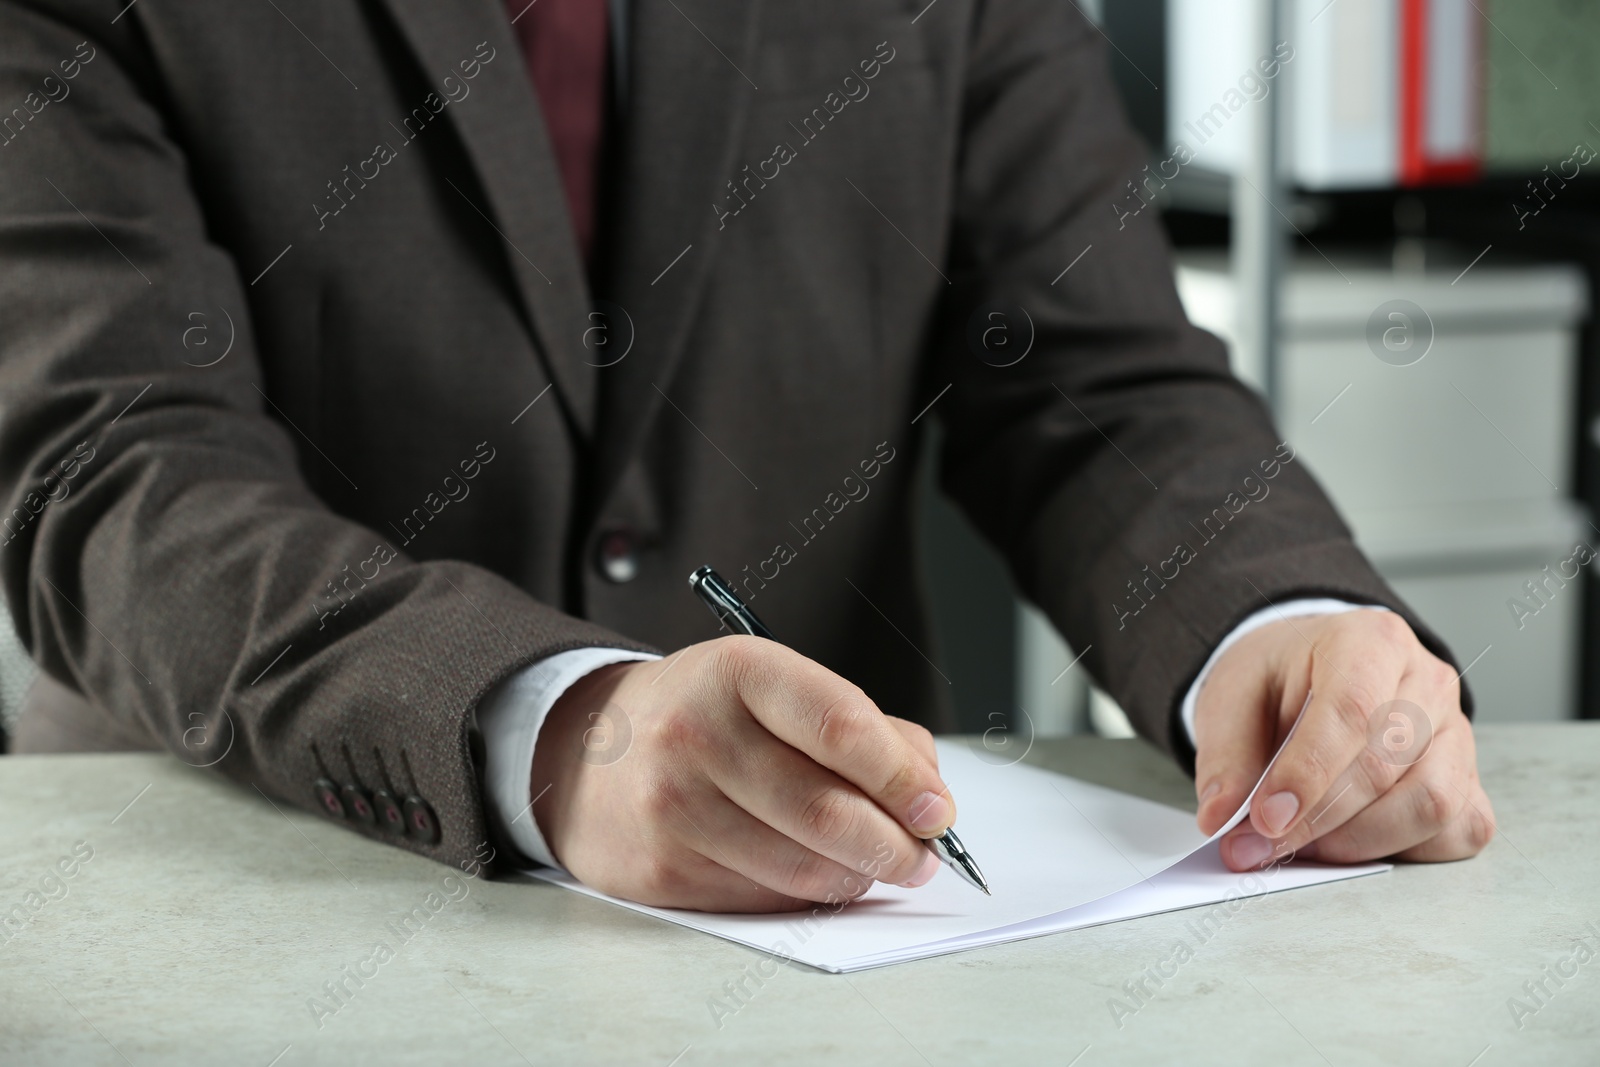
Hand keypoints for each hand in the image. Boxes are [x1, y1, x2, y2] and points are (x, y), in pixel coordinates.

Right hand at [530, 636, 953, 911]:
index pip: (840, 728)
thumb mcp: (771, 686)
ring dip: (858, 875)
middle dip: (895, 844)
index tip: (938, 808)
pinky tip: (813, 873)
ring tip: (875, 864)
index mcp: (738, 672)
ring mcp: (673, 807)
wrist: (585, 753)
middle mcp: (697, 735)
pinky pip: (763, 899)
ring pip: (801, 866)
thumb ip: (859, 727)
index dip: (902, 777)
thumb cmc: (702, 715)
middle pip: (826, 811)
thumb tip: (927, 793)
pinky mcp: (660, 871)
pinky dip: (807, 894)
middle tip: (923, 855)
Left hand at [1192, 611, 1495, 871]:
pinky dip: (1405, 851)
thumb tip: (1218, 817)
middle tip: (1260, 846)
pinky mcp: (1469, 779)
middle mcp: (1427, 681)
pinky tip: (1352, 841)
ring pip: (1431, 803)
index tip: (1265, 820)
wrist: (1311, 673)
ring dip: (1360, 840)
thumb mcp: (1232, 698)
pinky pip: (1460, 830)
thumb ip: (1225, 757)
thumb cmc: (1280, 681)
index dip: (1307, 775)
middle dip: (1318, 819)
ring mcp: (1457, 732)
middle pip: (1386, 765)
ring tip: (1304, 842)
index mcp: (1369, 640)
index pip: (1350, 710)